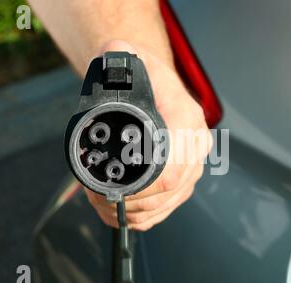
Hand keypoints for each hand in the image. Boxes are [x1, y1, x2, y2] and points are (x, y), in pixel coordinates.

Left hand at [85, 40, 211, 230]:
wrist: (155, 85)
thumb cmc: (142, 74)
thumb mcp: (128, 58)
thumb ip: (117, 59)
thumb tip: (109, 60)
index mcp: (188, 121)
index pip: (172, 170)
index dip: (139, 189)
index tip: (106, 189)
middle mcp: (195, 146)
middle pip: (166, 193)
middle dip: (126, 202)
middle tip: (95, 196)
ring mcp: (191, 165)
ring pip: (164, 205)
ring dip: (129, 212)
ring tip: (101, 202)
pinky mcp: (183, 179)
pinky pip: (165, 209)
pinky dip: (141, 218)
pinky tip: (119, 213)